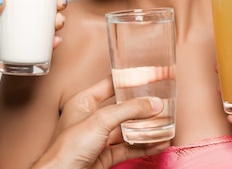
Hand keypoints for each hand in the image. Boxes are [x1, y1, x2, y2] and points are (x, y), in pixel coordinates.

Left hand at [0, 0, 67, 77]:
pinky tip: (56, 41)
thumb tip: (0, 0)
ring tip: (57, 22)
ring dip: (57, 21)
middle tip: (59, 3)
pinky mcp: (22, 51)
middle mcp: (20, 18)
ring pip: (47, 26)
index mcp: (11, 4)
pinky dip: (51, 44)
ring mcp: (22, 34)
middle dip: (58, 3)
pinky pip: (42, 48)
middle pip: (46, 7)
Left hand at [33, 77, 168, 168]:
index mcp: (83, 102)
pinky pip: (129, 147)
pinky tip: (158, 143)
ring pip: (127, 129)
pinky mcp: (105, 155)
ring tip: (165, 123)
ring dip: (146, 128)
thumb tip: (152, 103)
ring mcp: (99, 138)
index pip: (110, 85)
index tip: (146, 77)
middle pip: (122, 108)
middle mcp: (91, 118)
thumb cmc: (66, 149)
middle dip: (141, 106)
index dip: (128, 80)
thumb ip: (128, 110)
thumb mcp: (100, 121)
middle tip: (160, 102)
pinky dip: (144, 145)